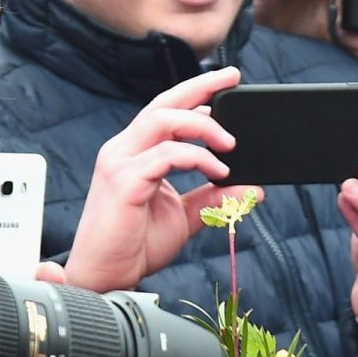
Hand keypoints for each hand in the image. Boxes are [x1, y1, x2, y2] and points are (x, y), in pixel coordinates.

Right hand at [63, 67, 258, 293]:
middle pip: (163, 103)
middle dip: (200, 87)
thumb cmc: (135, 245)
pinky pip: (164, 155)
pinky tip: (218, 172)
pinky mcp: (124, 182)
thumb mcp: (184, 217)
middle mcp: (124, 150)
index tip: (229, 83)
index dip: (196, 92)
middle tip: (233, 80)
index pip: (166, 110)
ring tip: (231, 145)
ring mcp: (120, 163)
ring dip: (202, 126)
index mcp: (136, 153)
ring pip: (162, 121)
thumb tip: (251, 187)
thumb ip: (213, 198)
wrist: (107, 276)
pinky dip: (195, 158)